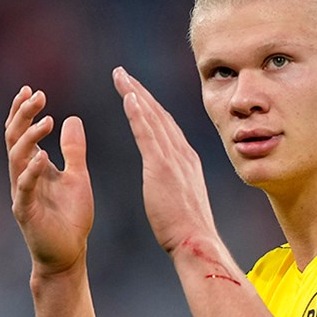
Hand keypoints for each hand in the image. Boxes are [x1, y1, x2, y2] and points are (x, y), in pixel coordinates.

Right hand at [5, 86, 93, 273]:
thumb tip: (72, 118)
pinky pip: (24, 188)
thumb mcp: (77, 176)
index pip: (22, 133)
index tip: (32, 90)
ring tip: (46, 120)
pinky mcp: (26, 212)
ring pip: (16, 159)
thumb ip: (74, 150)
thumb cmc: (71, 218)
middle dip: (23, 115)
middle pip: (14, 139)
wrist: (69, 254)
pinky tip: (42, 157)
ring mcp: (22, 194)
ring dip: (30, 137)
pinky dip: (31, 172)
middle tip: (37, 95)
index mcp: (34, 167)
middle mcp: (23, 176)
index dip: (24, 111)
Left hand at [112, 67, 217, 254]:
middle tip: (122, 74)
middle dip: (140, 92)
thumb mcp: (182, 201)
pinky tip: (129, 97)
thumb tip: (171, 189)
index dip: (150, 106)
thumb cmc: (187, 231)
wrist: (196, 242)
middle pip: (159, 114)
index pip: (166, 126)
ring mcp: (174, 159)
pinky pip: (148, 134)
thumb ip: (176, 187)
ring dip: (135, 94)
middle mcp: (183, 154)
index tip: (136, 92)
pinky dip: (139, 113)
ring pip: (153, 117)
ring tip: (120, 76)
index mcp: (187, 161)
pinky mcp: (162, 168)